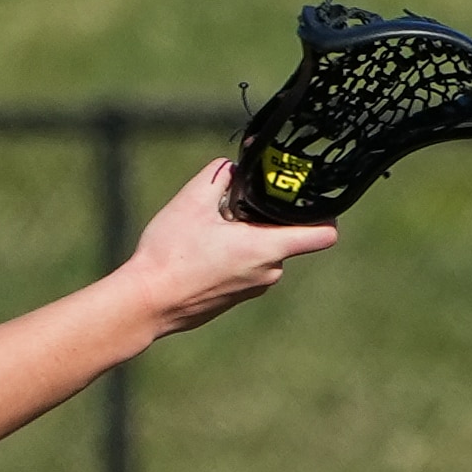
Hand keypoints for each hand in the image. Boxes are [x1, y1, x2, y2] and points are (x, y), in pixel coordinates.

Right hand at [116, 160, 335, 336]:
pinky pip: (245, 268)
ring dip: (245, 236)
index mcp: (267, 248)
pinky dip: (232, 254)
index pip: (323, 234)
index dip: (326, 214)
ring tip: (208, 231)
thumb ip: (220, 176)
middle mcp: (269, 272)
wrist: (146, 303)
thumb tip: (232, 168)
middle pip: (284, 236)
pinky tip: (200, 251)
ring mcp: (253, 289)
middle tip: (229, 207)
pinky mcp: (236, 298)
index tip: (313, 200)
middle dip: (263, 218)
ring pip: (262, 251)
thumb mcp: (192, 201)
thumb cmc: (170, 254)